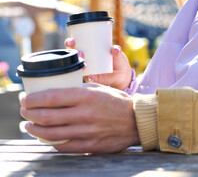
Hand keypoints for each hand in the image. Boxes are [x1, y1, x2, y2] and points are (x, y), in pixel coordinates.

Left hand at [19, 83, 140, 153]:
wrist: (136, 120)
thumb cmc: (117, 102)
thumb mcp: (99, 88)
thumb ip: (78, 89)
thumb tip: (55, 90)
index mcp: (86, 96)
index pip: (50, 98)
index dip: (32, 99)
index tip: (25, 99)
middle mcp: (85, 114)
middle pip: (46, 116)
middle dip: (29, 114)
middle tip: (24, 111)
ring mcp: (87, 131)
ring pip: (51, 134)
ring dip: (34, 130)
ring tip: (29, 125)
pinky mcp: (90, 145)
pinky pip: (64, 146)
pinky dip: (50, 142)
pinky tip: (46, 137)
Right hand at [65, 38, 131, 90]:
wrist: (122, 74)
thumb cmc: (118, 60)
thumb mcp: (118, 54)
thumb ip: (117, 51)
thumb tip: (115, 49)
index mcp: (89, 50)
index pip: (75, 45)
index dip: (70, 43)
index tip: (71, 41)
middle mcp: (85, 59)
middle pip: (74, 56)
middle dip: (73, 54)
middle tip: (80, 53)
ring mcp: (88, 69)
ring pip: (78, 68)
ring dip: (79, 66)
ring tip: (85, 65)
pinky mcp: (93, 78)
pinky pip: (89, 78)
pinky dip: (90, 77)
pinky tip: (91, 76)